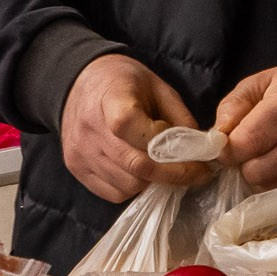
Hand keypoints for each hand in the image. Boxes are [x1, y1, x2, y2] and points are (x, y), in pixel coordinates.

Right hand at [60, 55, 209, 203]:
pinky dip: (133, 188)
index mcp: (112, 102)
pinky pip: (112, 193)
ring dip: (152, 182)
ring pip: (127, 186)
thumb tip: (200, 149)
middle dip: (172, 174)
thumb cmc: (123, 82)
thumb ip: (179, 116)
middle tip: (195, 172)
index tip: (195, 154)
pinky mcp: (76, 168)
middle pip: (137, 167)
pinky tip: (141, 173)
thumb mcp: (158, 86)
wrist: (80, 82)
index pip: (139, 133)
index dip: (170, 147)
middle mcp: (92, 131)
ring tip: (165, 169)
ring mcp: (81, 153)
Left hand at [215, 62, 276, 190]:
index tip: (228, 144)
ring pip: (270, 187)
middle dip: (245, 163)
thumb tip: (217, 137)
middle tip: (251, 150)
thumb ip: (234, 105)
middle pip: (256, 171)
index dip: (228, 149)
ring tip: (270, 155)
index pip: (246, 143)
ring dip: (261, 176)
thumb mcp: (264, 81)